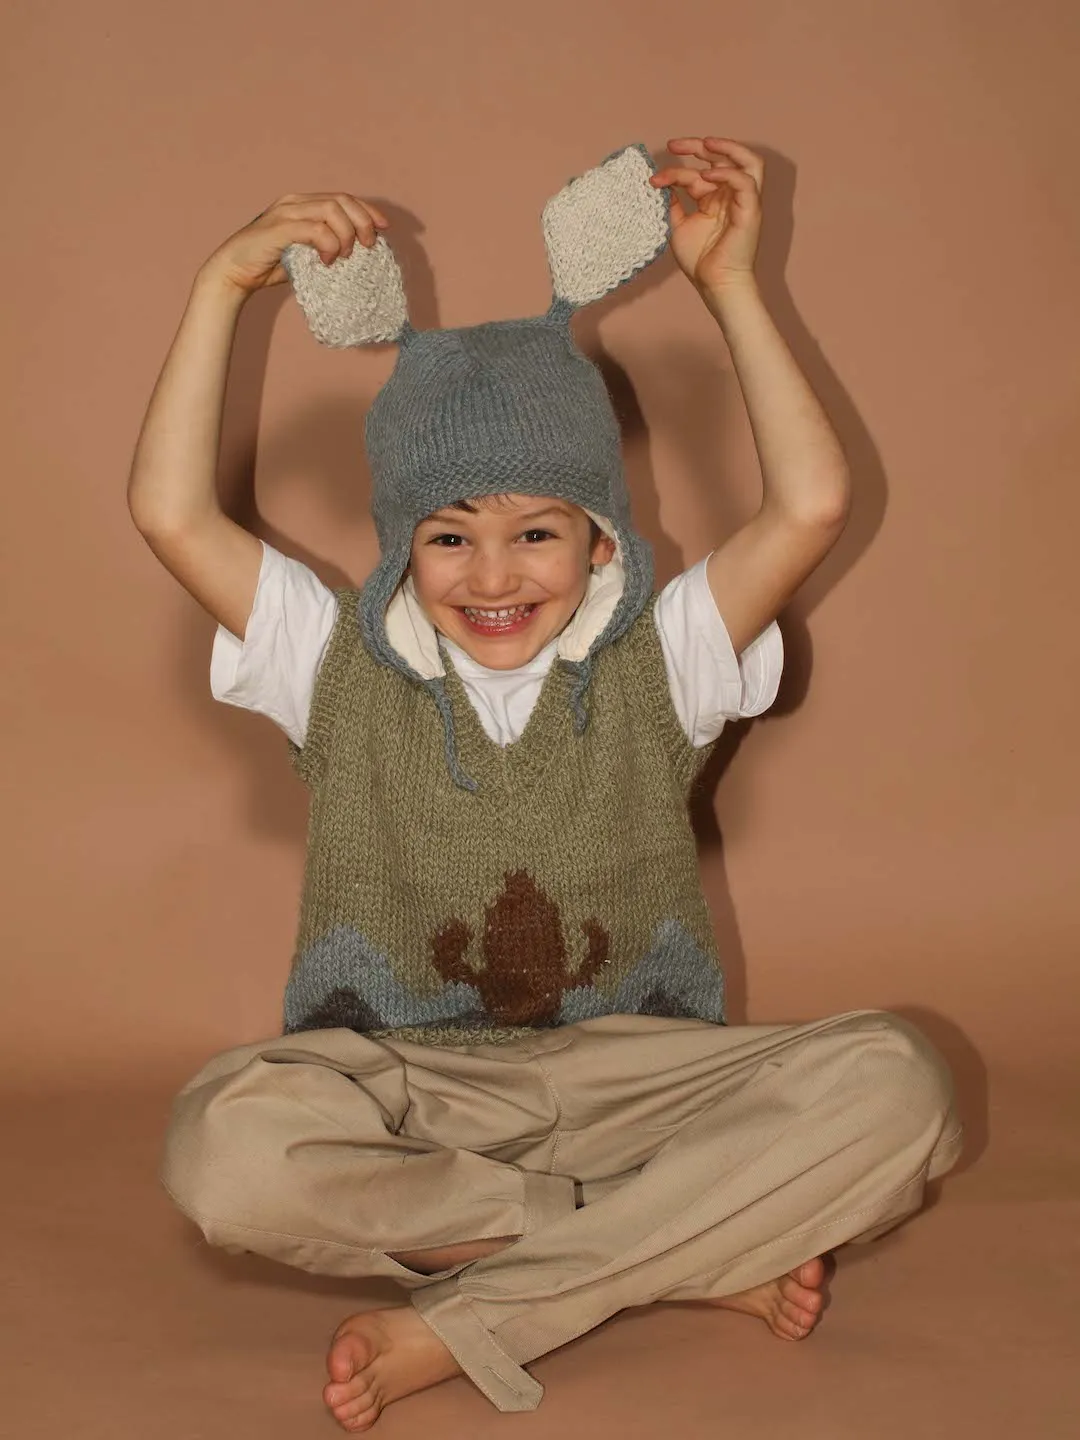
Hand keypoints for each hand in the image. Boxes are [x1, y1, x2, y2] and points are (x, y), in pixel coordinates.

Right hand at [198, 192, 390, 297]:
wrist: (233, 273)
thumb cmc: (268, 266)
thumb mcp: (305, 255)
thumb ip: (325, 248)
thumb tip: (356, 255)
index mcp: (302, 204)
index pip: (343, 198)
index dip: (367, 210)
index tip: (384, 228)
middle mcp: (295, 202)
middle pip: (342, 200)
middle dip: (363, 222)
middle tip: (369, 246)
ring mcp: (286, 212)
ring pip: (332, 211)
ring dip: (346, 234)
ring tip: (343, 257)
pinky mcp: (279, 228)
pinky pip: (316, 229)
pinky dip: (329, 245)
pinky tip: (327, 261)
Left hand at [650, 137, 763, 293]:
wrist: (715, 285)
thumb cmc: (700, 261)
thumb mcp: (678, 226)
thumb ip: (673, 203)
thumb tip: (661, 182)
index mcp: (716, 199)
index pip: (699, 173)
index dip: (676, 170)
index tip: (655, 178)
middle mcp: (732, 196)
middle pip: (725, 157)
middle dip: (699, 146)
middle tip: (674, 145)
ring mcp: (744, 201)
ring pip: (748, 161)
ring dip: (726, 148)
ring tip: (704, 143)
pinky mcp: (751, 210)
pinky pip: (745, 181)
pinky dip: (728, 173)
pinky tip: (707, 175)